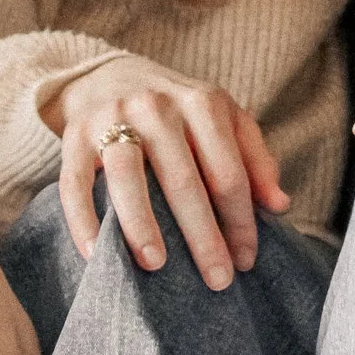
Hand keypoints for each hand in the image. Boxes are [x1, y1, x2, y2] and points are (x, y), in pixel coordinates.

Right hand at [50, 56, 286, 289]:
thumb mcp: (224, 119)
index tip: (247, 260)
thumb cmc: (178, 109)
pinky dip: (83, 221)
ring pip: (127, 178)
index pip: (228, 172)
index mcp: (202, 102)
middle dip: (203, 236)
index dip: (241, 220)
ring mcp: (113, 118)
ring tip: (156, 265)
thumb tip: (280, 205)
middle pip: (183, 180)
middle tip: (217, 280)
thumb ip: (255, 158)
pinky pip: (74, 183)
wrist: (109, 74)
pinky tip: (96, 255)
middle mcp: (158, 106)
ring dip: (141, 225)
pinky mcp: (75, 135)